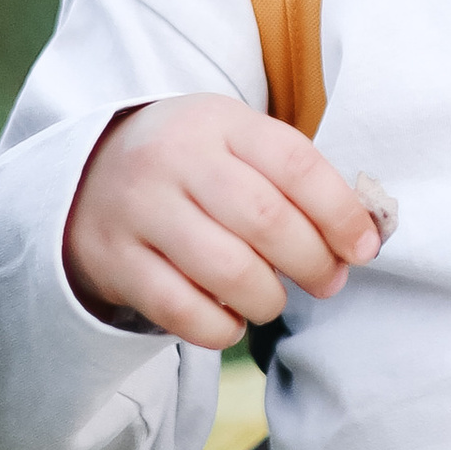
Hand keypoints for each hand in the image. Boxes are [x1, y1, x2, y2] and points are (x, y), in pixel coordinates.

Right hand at [64, 96, 385, 348]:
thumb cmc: (191, 168)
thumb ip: (295, 182)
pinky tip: (230, 319)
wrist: (86, 176)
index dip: (341, 213)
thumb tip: (360, 241)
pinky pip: (181, 310)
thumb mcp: (236, 145)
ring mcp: (137, 209)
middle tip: (328, 283)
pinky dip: (220, 327)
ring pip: (227, 271)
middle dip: (313, 263)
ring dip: (268, 299)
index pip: (296, 164)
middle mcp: (173, 159)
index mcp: (217, 121)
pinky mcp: (113, 261)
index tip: (364, 248)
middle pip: (266, 220)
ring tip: (273, 299)